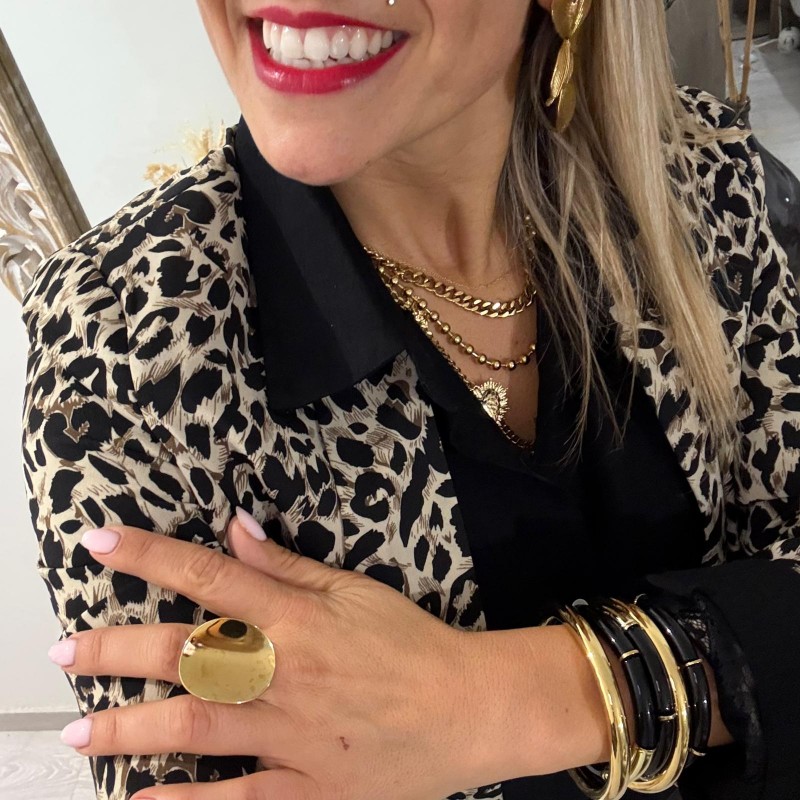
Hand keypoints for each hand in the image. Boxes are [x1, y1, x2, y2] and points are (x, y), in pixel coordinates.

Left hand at [50, 509, 492, 799]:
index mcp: (296, 619)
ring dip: (130, 728)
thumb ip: (287, 564)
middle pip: (185, 657)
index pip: (209, 578)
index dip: (150, 556)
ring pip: (193, 729)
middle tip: (64, 650)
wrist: (465, 709)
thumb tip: (234, 528)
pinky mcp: (305, 789)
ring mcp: (289, 736)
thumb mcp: (355, 590)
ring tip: (79, 730)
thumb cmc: (410, 642)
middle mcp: (281, 675)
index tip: (100, 541)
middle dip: (116, 649)